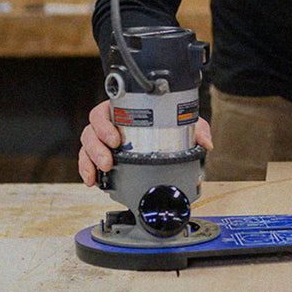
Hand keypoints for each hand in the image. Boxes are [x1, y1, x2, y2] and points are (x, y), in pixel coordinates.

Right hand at [78, 98, 213, 186]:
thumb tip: (205, 142)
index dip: (105, 123)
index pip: (105, 111)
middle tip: (110, 158)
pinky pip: (86, 161)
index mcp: (123, 110)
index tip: (116, 137)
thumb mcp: (182, 124)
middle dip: (98, 145)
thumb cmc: (167, 126)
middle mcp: (109, 124)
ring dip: (91, 158)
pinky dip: (86, 170)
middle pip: (91, 129)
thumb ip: (195, 129)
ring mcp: (102, 140)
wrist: (164, 140)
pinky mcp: (99, 156)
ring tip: (104, 170)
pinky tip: (92, 180)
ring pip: (86, 145)